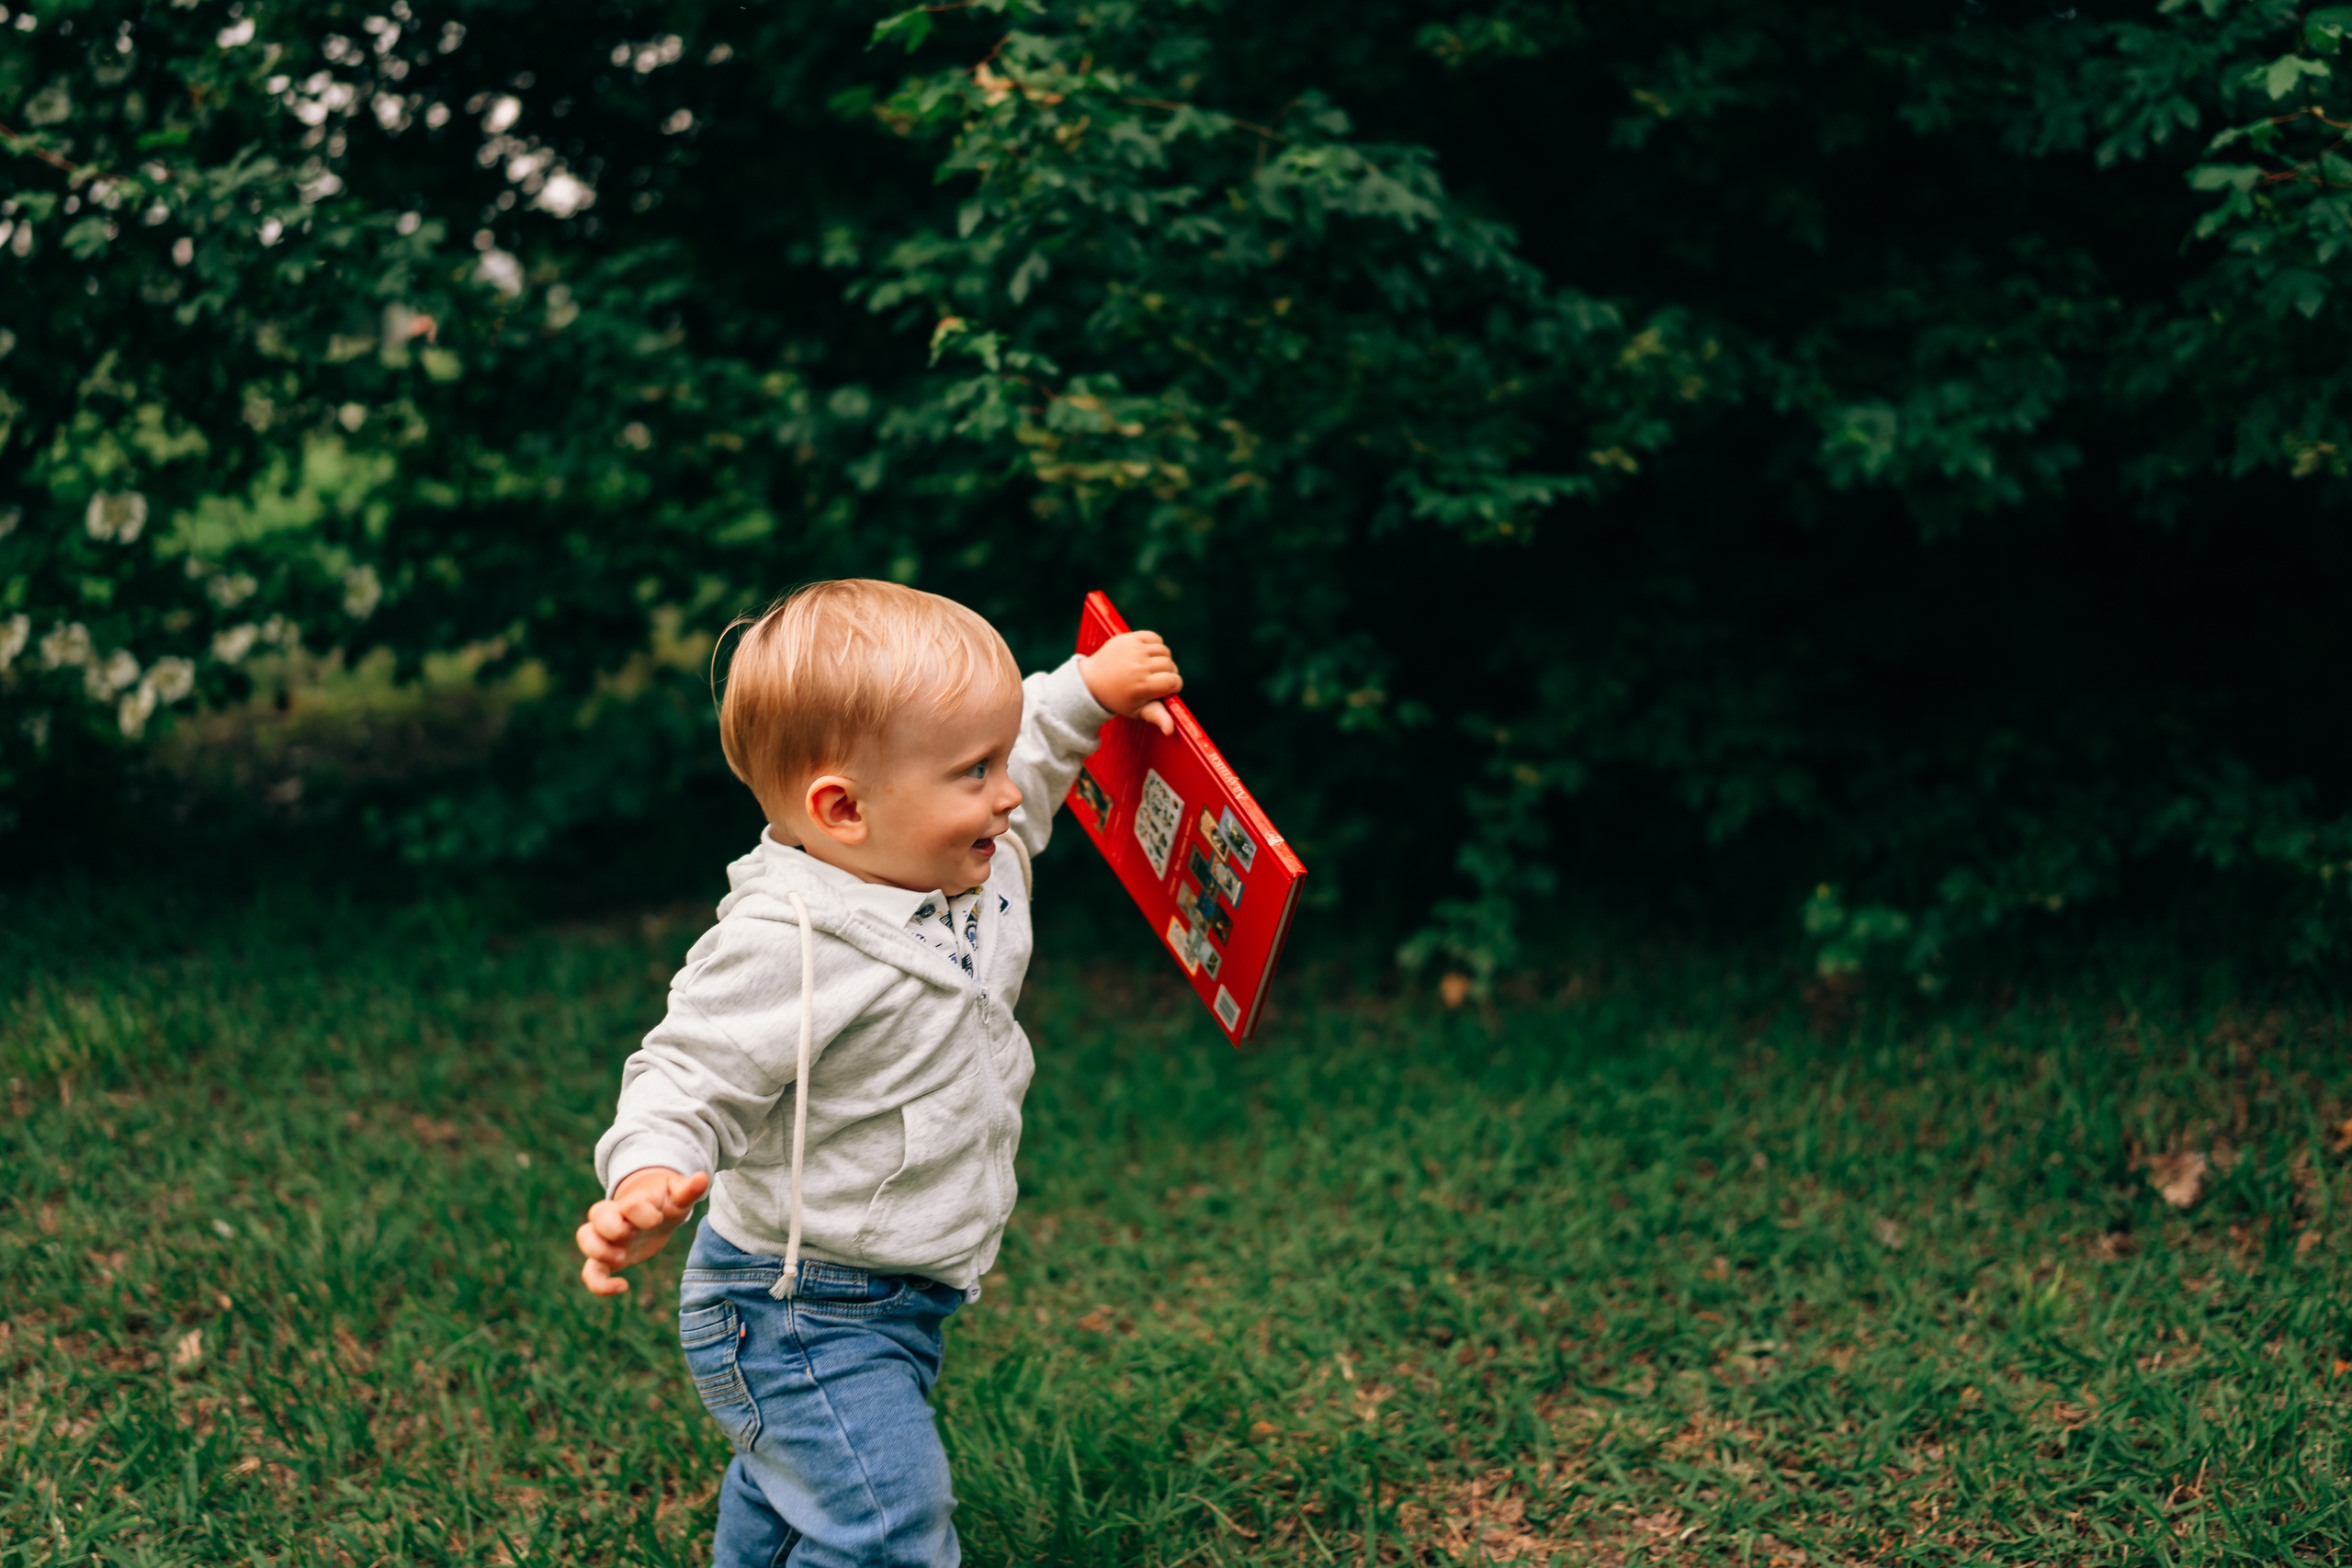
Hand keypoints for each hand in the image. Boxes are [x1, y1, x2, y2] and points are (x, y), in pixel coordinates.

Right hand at [576, 1167, 709, 1295]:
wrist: (653, 1207)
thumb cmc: (666, 1199)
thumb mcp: (679, 1194)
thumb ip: (688, 1189)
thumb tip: (704, 1178)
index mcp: (635, 1199)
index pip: (629, 1203)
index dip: (642, 1212)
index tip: (658, 1219)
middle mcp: (616, 1216)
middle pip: (596, 1213)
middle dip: (612, 1227)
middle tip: (632, 1235)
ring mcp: (609, 1237)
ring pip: (585, 1238)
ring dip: (599, 1251)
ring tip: (622, 1259)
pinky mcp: (607, 1258)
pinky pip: (591, 1271)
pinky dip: (598, 1284)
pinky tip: (622, 1287)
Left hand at [1082, 629, 1183, 735]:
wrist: (1091, 681)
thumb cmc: (1118, 699)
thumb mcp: (1137, 711)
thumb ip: (1157, 717)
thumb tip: (1170, 730)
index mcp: (1143, 685)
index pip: (1174, 681)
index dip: (1172, 687)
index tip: (1162, 690)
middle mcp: (1139, 666)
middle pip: (1170, 665)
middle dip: (1167, 673)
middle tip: (1154, 679)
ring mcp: (1134, 650)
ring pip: (1164, 651)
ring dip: (1162, 659)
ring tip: (1150, 667)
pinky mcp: (1129, 638)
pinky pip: (1155, 638)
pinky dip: (1155, 645)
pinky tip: (1146, 655)